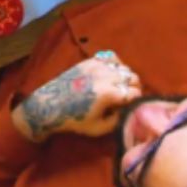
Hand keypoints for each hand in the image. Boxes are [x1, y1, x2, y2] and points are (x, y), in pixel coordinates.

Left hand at [13, 54, 143, 141]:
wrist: (50, 105)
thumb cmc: (74, 119)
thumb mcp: (99, 128)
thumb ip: (119, 120)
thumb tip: (129, 109)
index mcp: (108, 94)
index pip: (135, 93)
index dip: (136, 101)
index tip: (130, 106)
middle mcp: (105, 76)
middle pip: (133, 77)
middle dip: (133, 88)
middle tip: (126, 98)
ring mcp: (98, 66)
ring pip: (124, 67)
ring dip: (126, 77)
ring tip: (118, 87)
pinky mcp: (90, 61)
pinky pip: (111, 57)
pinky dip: (116, 65)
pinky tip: (111, 74)